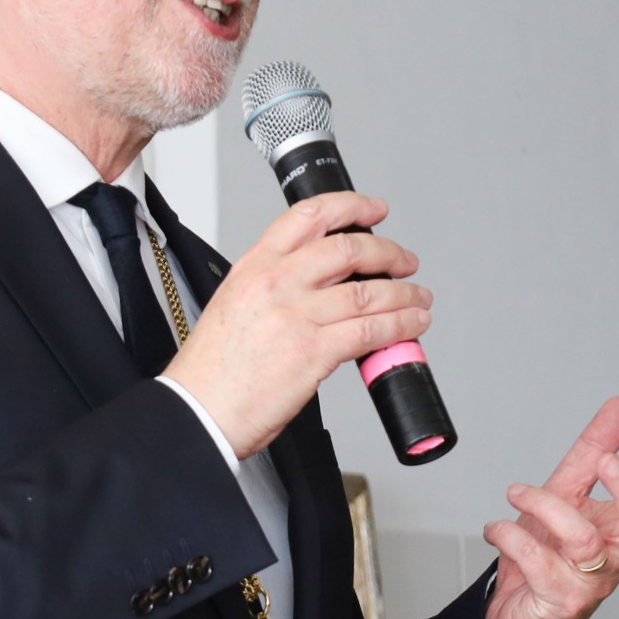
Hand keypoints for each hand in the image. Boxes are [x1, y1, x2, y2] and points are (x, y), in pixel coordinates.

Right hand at [164, 192, 431, 458]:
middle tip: (404, 260)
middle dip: (388, 253)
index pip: (309, 217)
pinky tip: (411, 325)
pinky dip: (400, 326)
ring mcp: (296, 315)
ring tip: (418, 298)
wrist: (199, 411)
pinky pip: (371, 331)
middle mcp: (276, 282)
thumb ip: (274, 289)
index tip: (372, 210)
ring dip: (404, 294)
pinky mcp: (314, 351)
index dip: (350, 206)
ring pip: (369, 292)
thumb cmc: (212, 370)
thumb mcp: (235, 305)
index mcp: (254, 266)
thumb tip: (317, 290)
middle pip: (349, 249)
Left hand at [482, 396, 618, 618]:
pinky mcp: (560, 602)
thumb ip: (595, 450)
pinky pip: (541, 562)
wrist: (515, 618)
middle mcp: (616, 558)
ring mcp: (592, 582)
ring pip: (585, 539)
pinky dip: (511, 535)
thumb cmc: (546, 555)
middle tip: (608, 461)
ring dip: (545, 504)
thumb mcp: (568, 492)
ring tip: (516, 492)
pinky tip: (496, 528)